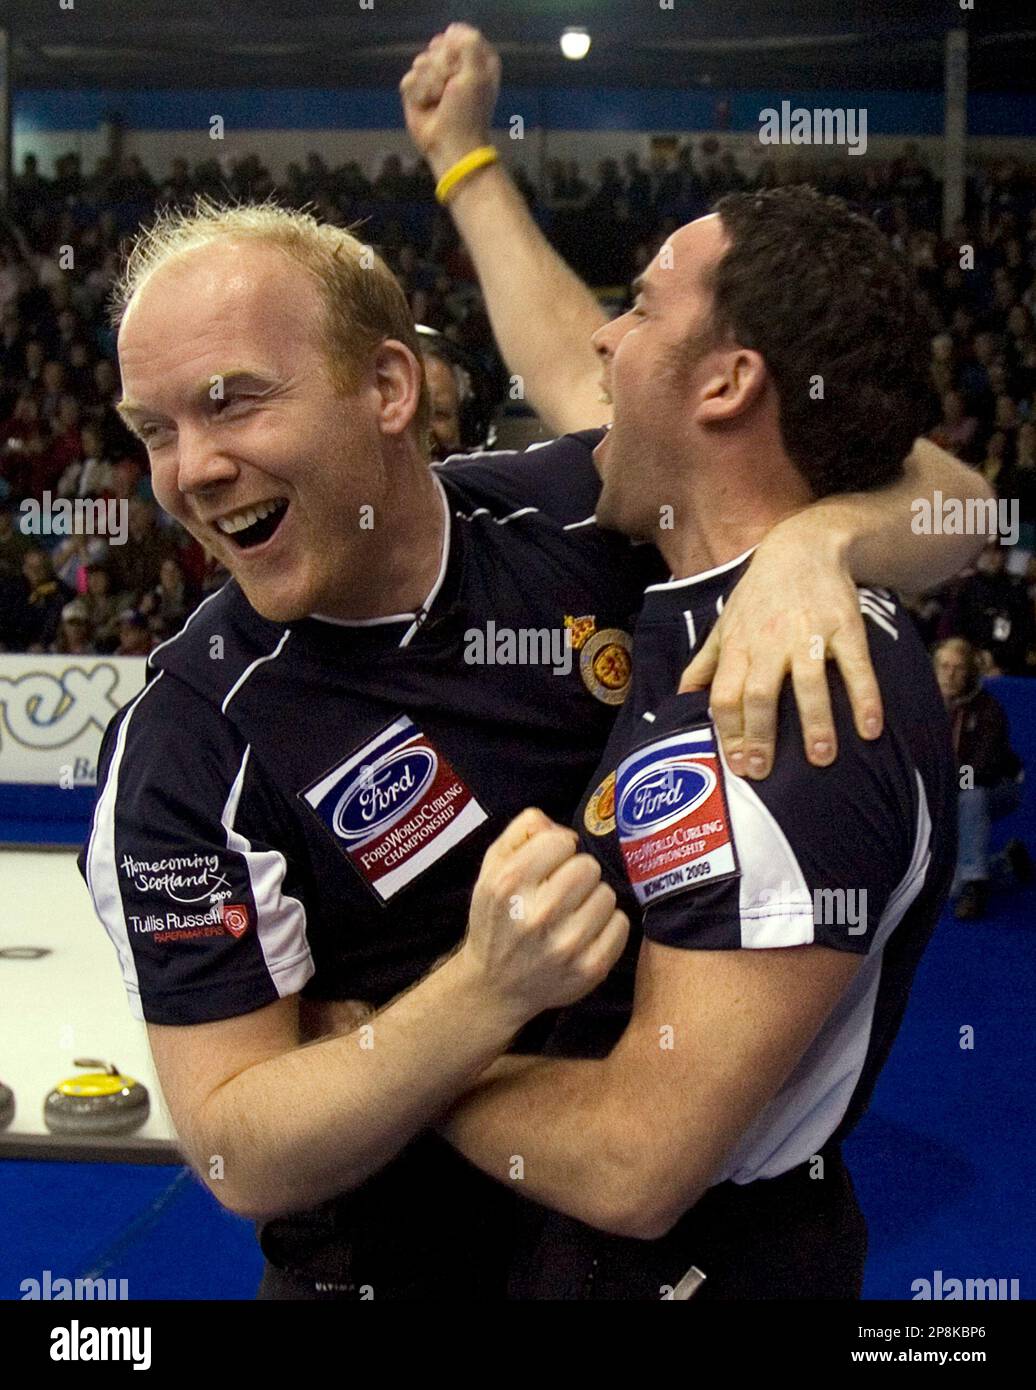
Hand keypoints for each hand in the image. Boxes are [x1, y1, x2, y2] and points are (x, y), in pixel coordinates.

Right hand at [400, 23, 500, 178]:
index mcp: (474, 60)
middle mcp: (453, 66)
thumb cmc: (468, 112)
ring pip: (421, 61)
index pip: (458, 34)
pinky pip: (409, 78)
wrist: (450, 144)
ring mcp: (433, 78)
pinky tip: (426, 106)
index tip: (461, 68)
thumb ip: (468, 44)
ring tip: (439, 100)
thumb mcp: (478, 74)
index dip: (457, 49)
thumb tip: (449, 33)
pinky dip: (417, 93)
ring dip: (430, 83)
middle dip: (442, 68)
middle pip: (437, 46)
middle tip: (450, 89)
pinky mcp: (415, 92)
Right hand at [463, 807, 628, 1019]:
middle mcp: (537, 914)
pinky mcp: (590, 968)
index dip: (557, 849)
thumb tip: (562, 829)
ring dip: (593, 900)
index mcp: (510, 883)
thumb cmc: (498, 918)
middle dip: (577, 874)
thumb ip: (522, 831)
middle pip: (589, 867)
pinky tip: (586, 932)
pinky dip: (608, 925)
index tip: (549, 865)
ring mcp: (567, 944)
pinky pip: (621, 924)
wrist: (495, 985)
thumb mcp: (492, 867)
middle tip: (562, 891)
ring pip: (607, 894)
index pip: (562, 841)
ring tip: (572, 913)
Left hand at [679, 523, 883, 777]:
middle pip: (759, 694)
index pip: (724, 695)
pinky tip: (870, 729)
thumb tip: (680, 697)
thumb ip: (704, 662)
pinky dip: (864, 698)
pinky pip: (855, 666)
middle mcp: (768, 642)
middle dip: (760, 736)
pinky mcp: (844, 626)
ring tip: (822, 759)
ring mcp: (808, 634)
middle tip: (764, 772)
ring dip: (815, 724)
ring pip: (808, 684)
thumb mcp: (725, 623)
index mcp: (738, 646)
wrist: (802, 546)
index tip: (737, 764)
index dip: (728, 731)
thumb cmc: (759, 595)